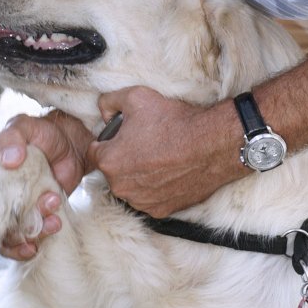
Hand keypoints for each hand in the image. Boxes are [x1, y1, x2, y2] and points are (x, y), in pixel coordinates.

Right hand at [0, 111, 93, 259]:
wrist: (71, 142)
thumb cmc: (41, 132)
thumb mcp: (23, 126)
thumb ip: (12, 138)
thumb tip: (9, 161)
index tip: (0, 221)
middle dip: (15, 230)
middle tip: (38, 214)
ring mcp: (18, 208)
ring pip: (16, 234)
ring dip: (34, 231)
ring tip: (53, 218)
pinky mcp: (38, 214)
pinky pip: (34, 234)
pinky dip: (42, 237)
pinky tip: (53, 226)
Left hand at [88, 86, 246, 217]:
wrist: (212, 145)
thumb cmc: (174, 122)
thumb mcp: (136, 97)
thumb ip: (109, 102)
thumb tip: (103, 112)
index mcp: (109, 161)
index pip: (95, 152)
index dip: (109, 141)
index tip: (125, 135)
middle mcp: (120, 187)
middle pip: (113, 171)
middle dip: (124, 158)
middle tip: (146, 144)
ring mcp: (141, 201)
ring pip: (131, 186)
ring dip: (139, 175)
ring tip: (160, 158)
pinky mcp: (160, 210)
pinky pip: (149, 199)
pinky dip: (156, 188)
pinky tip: (170, 173)